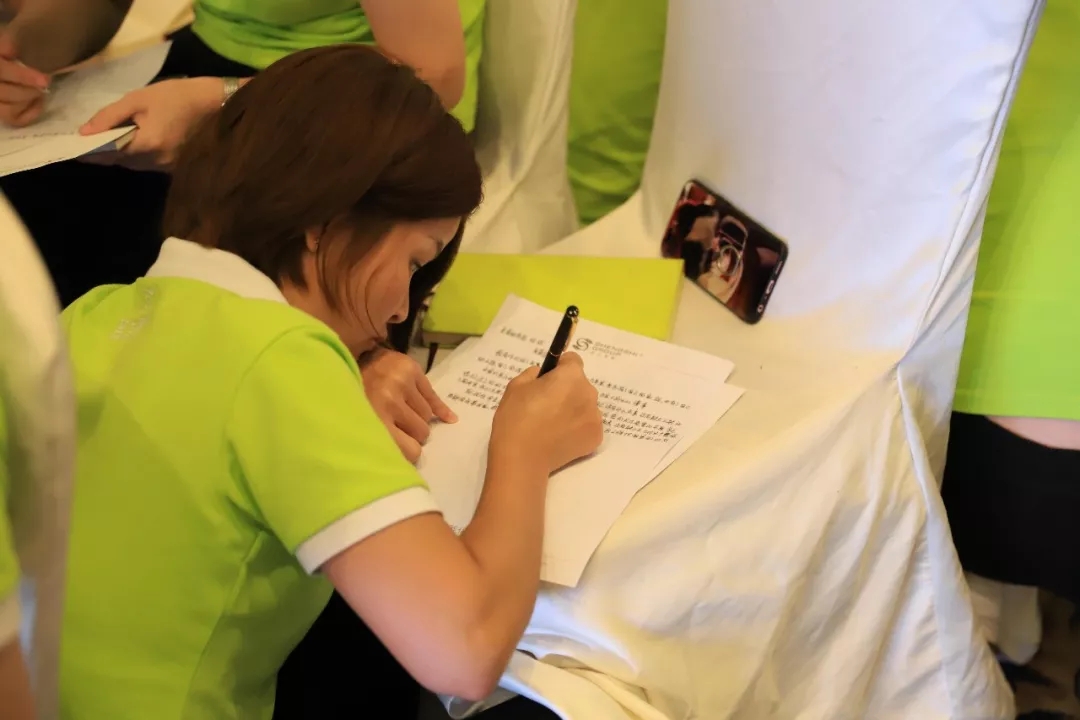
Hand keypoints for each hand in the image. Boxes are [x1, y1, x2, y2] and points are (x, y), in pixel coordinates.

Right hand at [0, 29, 49, 126]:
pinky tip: (38, 101)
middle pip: (4, 93)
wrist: (20, 58)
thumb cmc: (19, 47)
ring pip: (7, 110)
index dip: (23, 76)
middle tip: (45, 82)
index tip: (45, 80)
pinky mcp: (3, 112)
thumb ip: (11, 42)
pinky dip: (30, 113)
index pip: (2, 71)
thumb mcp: (16, 38)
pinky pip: (15, 120)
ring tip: (38, 90)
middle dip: (29, 90)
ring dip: (28, 100)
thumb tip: (9, 50)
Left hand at [78, 77, 225, 169]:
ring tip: (112, 138)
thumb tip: (84, 132)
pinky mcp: (175, 168)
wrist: (215, 104)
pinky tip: (135, 141)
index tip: (74, 146)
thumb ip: (109, 116)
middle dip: (104, 152)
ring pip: (133, 165)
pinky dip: (137, 155)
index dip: (90, 151)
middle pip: (120, 162)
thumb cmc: (176, 96)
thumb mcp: (139, 98)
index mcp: (146, 145)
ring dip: (121, 154)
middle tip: (91, 138)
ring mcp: (167, 168)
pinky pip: (148, 165)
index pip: (108, 154)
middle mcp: (156, 162)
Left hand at [360, 349, 456, 462]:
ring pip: (426, 416)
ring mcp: (401, 385)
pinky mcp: (412, 371)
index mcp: (373, 419)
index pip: (408, 450)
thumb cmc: (353, 397)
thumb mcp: (361, 422)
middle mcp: (389, 402)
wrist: (352, 357)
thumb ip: (381, 440)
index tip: (406, 453)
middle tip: (403, 429)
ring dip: (419, 418)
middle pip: (420, 433)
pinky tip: (449, 418)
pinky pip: (433, 398)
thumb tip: (404, 462)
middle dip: (414, 434)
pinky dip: (441, 409)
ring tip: (405, 412)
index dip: (410, 454)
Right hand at [491, 353, 602, 473]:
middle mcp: (589, 393)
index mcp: (571, 376)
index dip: (559, 368)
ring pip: (585, 405)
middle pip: (580, 384)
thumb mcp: (516, 386)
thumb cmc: (516, 418)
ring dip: (574, 409)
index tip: (547, 380)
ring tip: (552, 425)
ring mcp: (595, 417)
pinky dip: (577, 428)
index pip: (572, 361)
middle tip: (545, 406)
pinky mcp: (596, 437)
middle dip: (567, 390)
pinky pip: (587, 425)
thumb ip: (534, 373)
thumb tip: (544, 376)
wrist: (522, 458)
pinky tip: (560, 437)